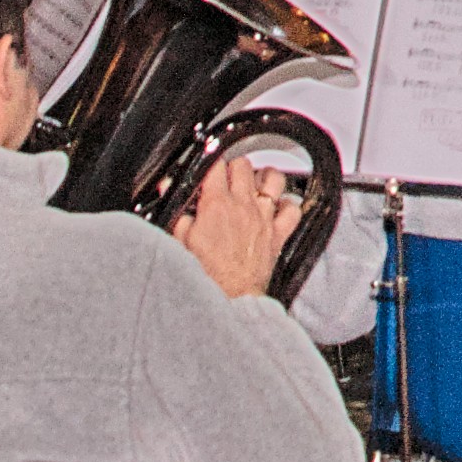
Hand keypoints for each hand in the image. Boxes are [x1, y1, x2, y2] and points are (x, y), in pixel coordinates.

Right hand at [172, 151, 304, 298]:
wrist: (230, 298)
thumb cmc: (206, 274)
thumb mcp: (180, 240)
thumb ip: (178, 212)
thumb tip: (169, 189)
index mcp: (216, 205)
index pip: (215, 165)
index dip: (210, 163)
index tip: (207, 169)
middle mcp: (243, 206)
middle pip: (244, 166)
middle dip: (234, 167)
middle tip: (226, 178)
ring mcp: (264, 218)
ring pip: (274, 179)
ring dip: (264, 177)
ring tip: (255, 183)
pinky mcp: (278, 234)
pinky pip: (293, 209)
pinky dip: (288, 204)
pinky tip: (279, 206)